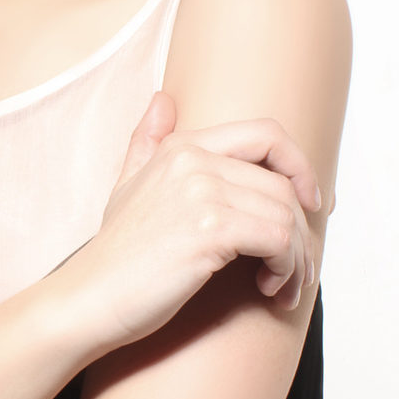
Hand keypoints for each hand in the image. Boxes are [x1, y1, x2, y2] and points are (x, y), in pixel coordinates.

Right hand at [62, 93, 320, 349]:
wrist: (89, 298)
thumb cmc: (114, 255)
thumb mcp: (126, 186)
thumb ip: (146, 142)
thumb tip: (162, 100)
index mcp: (181, 146)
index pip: (267, 134)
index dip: (299, 166)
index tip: (309, 204)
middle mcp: (193, 160)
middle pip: (283, 185)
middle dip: (301, 231)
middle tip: (298, 269)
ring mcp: (201, 192)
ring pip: (286, 216)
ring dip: (297, 258)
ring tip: (284, 286)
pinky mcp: (209, 230)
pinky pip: (278, 241)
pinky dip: (286, 269)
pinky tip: (269, 290)